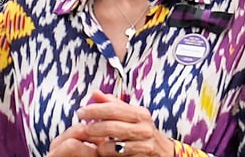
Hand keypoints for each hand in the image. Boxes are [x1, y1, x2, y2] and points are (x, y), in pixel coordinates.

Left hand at [49, 90, 174, 155]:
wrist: (164, 152)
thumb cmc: (142, 131)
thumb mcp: (132, 115)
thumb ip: (113, 105)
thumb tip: (95, 94)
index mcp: (140, 114)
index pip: (113, 109)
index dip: (94, 110)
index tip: (80, 112)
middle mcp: (144, 129)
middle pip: (112, 127)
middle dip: (93, 128)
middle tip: (82, 128)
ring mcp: (144, 146)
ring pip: (113, 146)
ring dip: (99, 144)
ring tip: (92, 142)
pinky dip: (107, 154)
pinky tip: (101, 151)